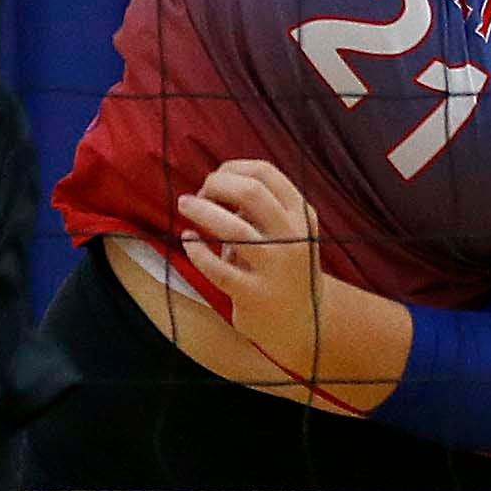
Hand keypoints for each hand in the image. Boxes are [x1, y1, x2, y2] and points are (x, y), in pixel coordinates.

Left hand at [179, 160, 324, 377]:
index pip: (265, 172)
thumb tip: (213, 184)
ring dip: (201, 210)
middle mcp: (294, 238)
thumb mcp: (287, 230)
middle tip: (197, 193)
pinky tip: (188, 240)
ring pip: (234, 229)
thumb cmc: (283, 265)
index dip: (232, 167)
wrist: (306, 322)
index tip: (215, 177)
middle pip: (251, 192)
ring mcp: (276, 269)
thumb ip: (260, 206)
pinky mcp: (255, 295)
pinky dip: (196, 249)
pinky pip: (218, 268)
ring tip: (184, 204)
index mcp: (302, 214)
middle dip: (216, 184)